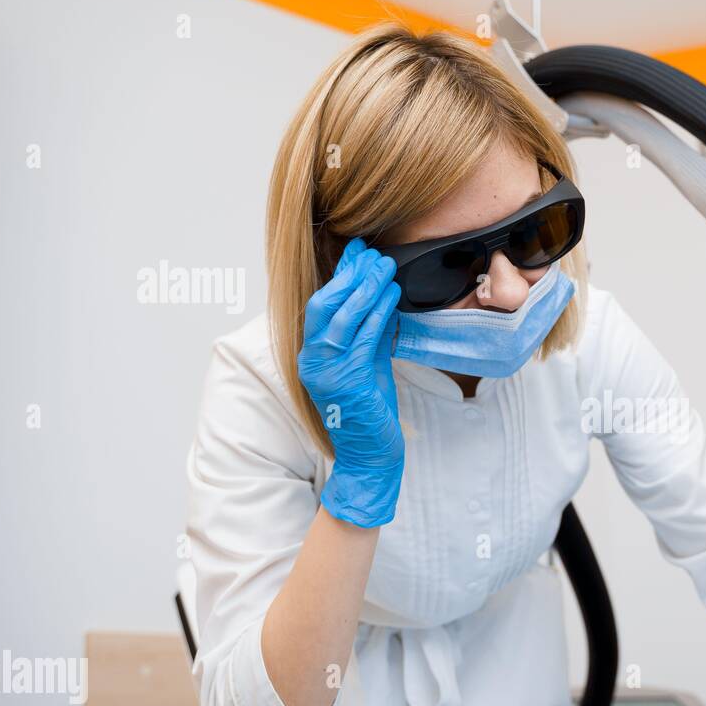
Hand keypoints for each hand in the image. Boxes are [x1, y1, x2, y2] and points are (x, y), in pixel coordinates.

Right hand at [298, 238, 403, 526]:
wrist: (371, 455)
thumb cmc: (371, 411)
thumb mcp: (369, 363)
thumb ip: (370, 333)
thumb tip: (381, 296)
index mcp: (313, 355)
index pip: (321, 305)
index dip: (339, 275)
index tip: (358, 250)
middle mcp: (313, 361)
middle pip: (323, 304)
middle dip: (349, 275)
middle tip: (372, 253)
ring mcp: (326, 371)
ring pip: (342, 318)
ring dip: (365, 288)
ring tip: (385, 266)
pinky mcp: (347, 382)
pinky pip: (362, 339)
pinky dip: (377, 313)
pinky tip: (392, 296)